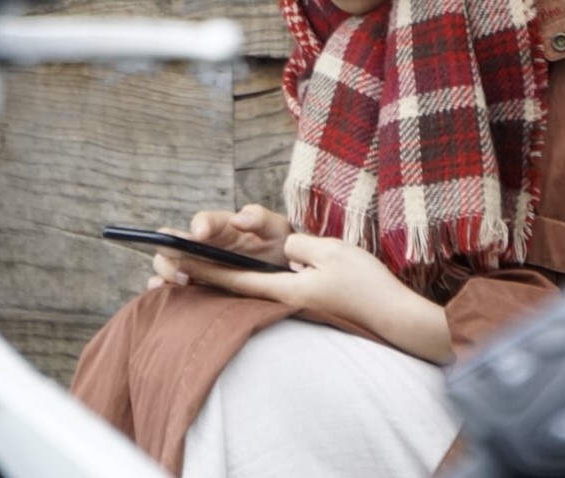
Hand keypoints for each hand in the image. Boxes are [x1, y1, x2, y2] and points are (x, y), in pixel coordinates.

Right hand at [148, 204, 290, 288]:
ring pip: (166, 264)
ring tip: (183, 282)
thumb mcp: (276, 229)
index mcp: (220, 227)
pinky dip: (161, 290)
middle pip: (172, 242)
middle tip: (187, 267)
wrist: (283, 274)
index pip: (204, 221)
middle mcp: (201, 245)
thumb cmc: (278, 247)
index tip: (200, 234)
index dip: (200, 225)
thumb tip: (238, 219)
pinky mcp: (194, 286)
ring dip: (167, 271)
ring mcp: (195, 266)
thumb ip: (260, 218)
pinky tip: (167, 294)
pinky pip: (169, 287)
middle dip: (172, 251)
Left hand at [162, 231, 454, 364]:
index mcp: (286, 290)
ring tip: (190, 273)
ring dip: (219, 282)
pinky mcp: (305, 308)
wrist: (395, 319)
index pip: (235, 278)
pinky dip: (245, 288)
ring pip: (250, 293)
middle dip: (202, 276)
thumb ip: (298, 245)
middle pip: (235, 288)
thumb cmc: (366, 285)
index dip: (203, 268)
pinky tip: (236, 284)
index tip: (174, 261)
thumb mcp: (331, 253)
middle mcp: (285, 302)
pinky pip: (268, 296)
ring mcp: (295, 307)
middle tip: (169, 268)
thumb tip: (280, 249)